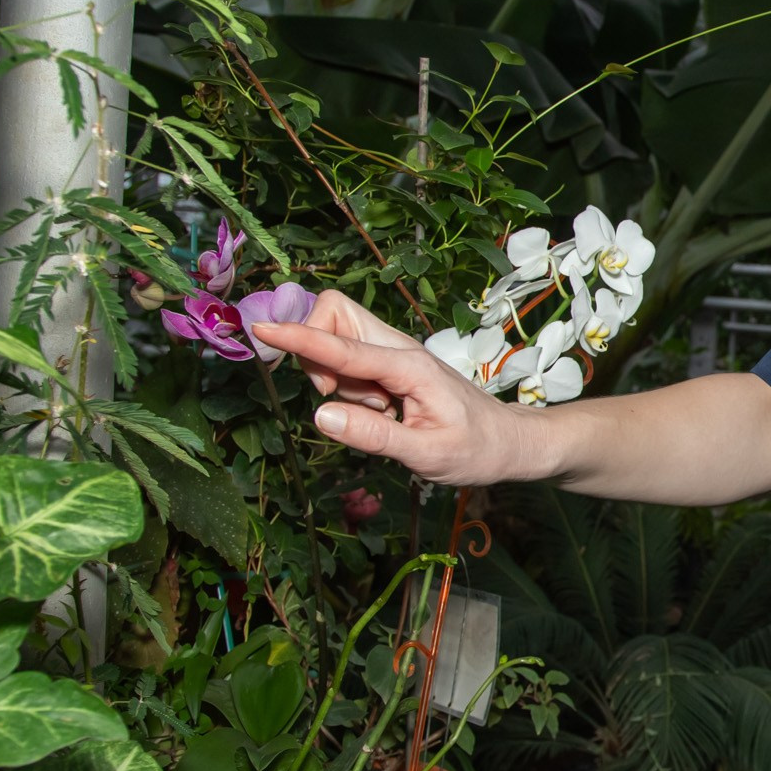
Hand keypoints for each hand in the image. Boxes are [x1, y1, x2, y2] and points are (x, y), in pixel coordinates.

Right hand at [250, 290, 545, 487]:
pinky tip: (381, 412)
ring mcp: (394, 355)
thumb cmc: (476, 450)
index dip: (298, 337)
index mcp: (409, 366)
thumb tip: (321, 414)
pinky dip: (349, 386)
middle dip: (315, 347)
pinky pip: (350, 362)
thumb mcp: (427, 455)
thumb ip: (374, 436)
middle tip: (336, 395)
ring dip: (335, 374)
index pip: (341, 344)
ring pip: (338, 339)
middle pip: (336, 315)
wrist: (510, 442)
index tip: (260, 328)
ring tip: (377, 413)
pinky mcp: (391, 367)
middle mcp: (399, 350)